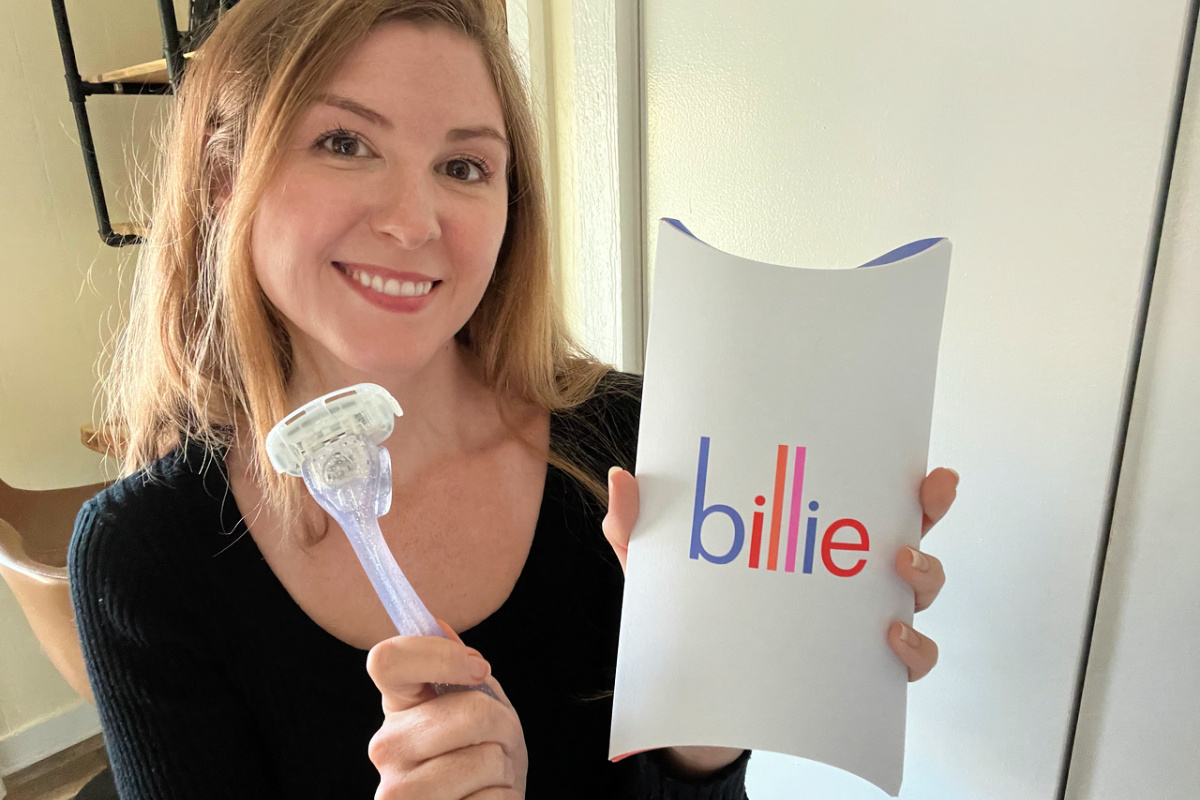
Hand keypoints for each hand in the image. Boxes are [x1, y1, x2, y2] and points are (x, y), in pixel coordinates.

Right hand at [366, 620, 527, 798]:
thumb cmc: (481, 754)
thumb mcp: (480, 705)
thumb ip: (460, 667)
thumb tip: (438, 625)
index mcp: (398, 708)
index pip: (387, 660)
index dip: (440, 655)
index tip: (478, 670)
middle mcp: (386, 748)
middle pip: (469, 712)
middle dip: (502, 725)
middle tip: (496, 743)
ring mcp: (397, 794)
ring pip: (485, 760)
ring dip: (504, 769)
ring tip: (488, 777)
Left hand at [601, 465, 959, 771]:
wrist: (694, 703)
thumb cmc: (692, 620)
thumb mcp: (664, 574)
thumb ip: (639, 530)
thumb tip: (623, 479)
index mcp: (809, 539)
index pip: (864, 499)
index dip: (898, 477)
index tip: (918, 459)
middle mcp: (845, 576)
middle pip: (910, 534)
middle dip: (930, 510)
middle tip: (929, 495)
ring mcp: (858, 624)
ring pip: (919, 593)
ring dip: (925, 574)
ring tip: (902, 565)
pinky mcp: (858, 674)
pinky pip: (909, 663)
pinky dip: (915, 649)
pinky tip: (892, 638)